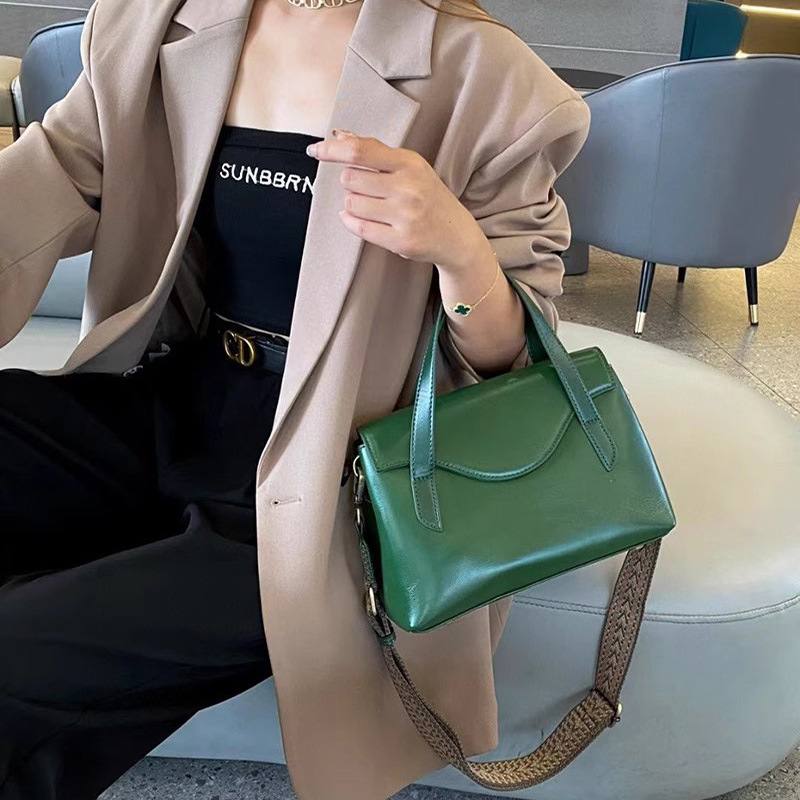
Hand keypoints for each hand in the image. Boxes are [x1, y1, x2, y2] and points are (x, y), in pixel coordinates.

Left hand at [307, 129, 485, 272]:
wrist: (457, 236)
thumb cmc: (429, 197)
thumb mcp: (410, 167)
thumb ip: (374, 151)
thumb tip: (340, 134)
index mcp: (409, 163)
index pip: (360, 151)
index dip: (332, 150)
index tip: (314, 151)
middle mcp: (408, 187)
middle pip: (350, 179)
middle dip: (350, 184)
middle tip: (366, 190)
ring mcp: (406, 215)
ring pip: (352, 203)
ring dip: (353, 204)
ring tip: (371, 206)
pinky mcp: (401, 241)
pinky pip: (359, 228)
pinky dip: (352, 222)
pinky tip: (361, 220)